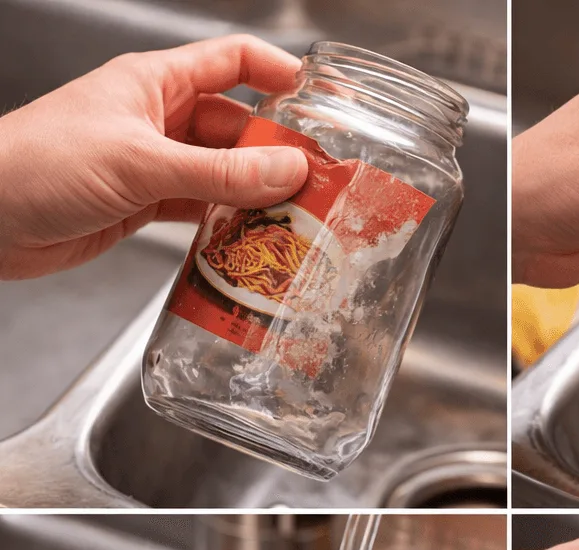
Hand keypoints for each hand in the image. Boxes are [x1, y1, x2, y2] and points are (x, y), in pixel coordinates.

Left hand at [0, 35, 308, 279]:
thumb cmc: (36, 164)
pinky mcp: (145, 204)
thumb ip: (219, 172)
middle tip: (320, 180)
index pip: (233, 61)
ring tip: (298, 215)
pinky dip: (230, 224)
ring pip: (225, 172)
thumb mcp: (139, 163)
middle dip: (279, 150)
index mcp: (154, 83)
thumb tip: (288, 171)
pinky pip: (204, 209)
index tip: (322, 100)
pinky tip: (254, 238)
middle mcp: (158, 119)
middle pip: (239, 126)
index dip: (280, 75)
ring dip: (258, 193)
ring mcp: (153, 163)